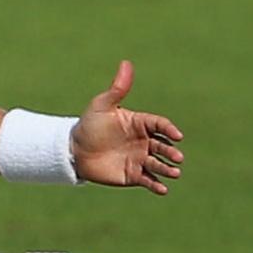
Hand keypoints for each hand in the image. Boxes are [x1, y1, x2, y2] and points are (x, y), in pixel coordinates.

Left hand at [71, 60, 185, 191]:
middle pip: (163, 146)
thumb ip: (118, 88)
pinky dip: (156, 185)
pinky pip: (148, 180)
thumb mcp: (102, 105)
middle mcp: (143, 141)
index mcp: (140, 123)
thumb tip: (126, 63)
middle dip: (171, 151)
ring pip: (158, 164)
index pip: (160, 125)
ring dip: (167, 169)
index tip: (176, 135)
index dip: (169, 129)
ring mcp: (139, 159)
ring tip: (174, 173)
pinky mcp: (133, 175)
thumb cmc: (89, 124)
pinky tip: (162, 189)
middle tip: (177, 156)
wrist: (74, 150)